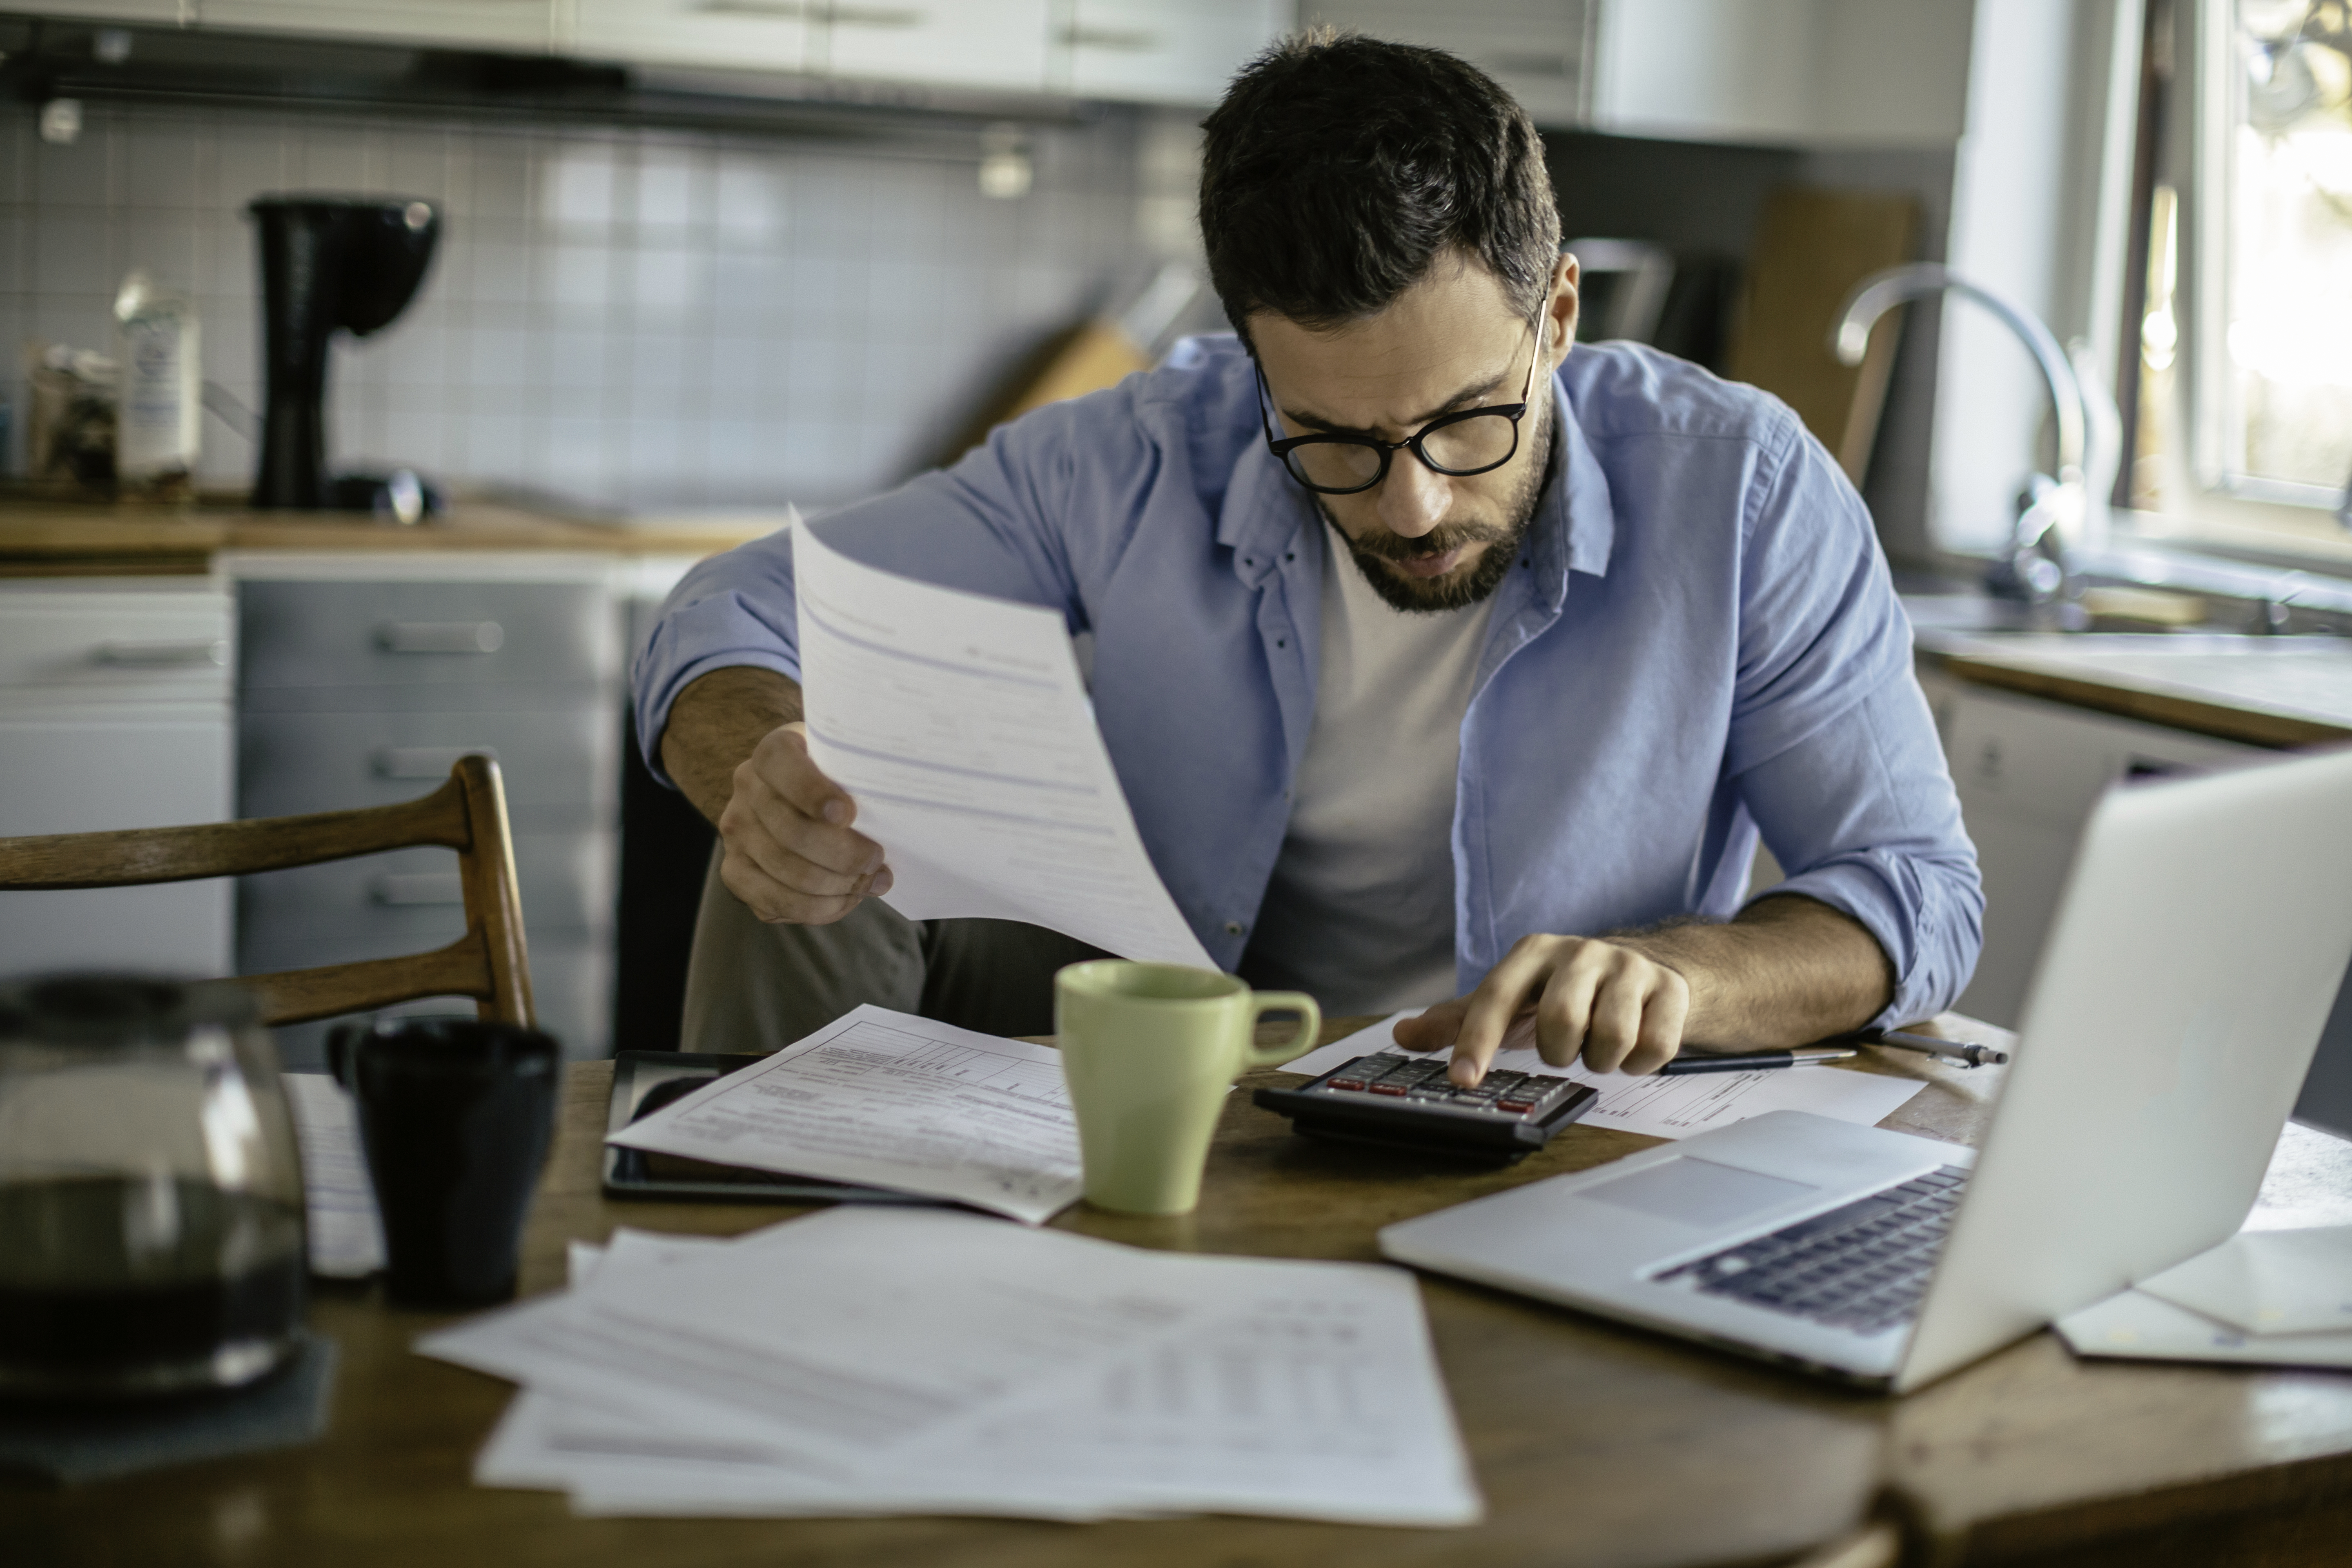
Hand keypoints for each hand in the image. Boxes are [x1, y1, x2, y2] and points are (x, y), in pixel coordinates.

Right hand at [715, 721, 892, 923]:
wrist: (799, 798)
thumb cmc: (839, 781)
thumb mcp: (849, 764)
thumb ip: (862, 777)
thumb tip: (897, 820)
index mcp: (774, 752)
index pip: (782, 765)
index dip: (813, 793)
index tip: (848, 814)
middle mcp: (747, 788)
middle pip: (793, 833)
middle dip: (845, 855)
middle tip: (877, 860)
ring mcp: (737, 832)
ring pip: (788, 873)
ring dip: (838, 886)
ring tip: (870, 883)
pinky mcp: (736, 872)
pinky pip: (775, 902)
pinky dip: (818, 909)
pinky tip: (846, 899)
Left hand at [1393, 933, 1691, 1084]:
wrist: (1649, 971)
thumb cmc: (1566, 991)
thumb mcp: (1512, 1000)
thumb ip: (1458, 1020)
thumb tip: (1402, 1034)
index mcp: (1534, 952)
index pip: (1496, 996)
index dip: (1476, 1040)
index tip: (1462, 1080)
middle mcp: (1581, 952)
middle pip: (1561, 1021)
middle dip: (1559, 1052)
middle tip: (1564, 1049)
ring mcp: (1630, 967)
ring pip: (1611, 1038)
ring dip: (1600, 1060)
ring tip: (1597, 1047)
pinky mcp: (1671, 988)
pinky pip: (1653, 1047)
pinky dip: (1639, 1063)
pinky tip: (1632, 1049)